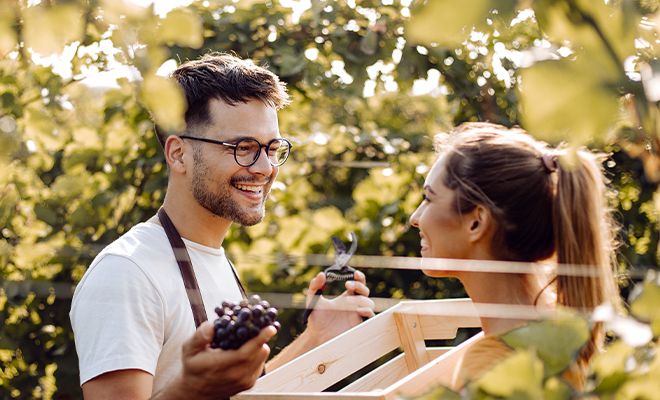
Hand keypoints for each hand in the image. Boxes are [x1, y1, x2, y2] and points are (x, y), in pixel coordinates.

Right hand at [162, 322, 276, 399]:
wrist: (195, 391)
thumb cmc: (194, 367)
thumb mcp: (189, 350)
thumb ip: (199, 337)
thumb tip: (211, 326)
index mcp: (221, 366)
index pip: (246, 353)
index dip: (260, 339)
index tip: (270, 328)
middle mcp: (236, 375)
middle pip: (259, 352)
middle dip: (261, 336)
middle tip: (257, 323)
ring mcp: (244, 381)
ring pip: (262, 357)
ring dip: (259, 344)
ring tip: (248, 337)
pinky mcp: (249, 383)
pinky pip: (261, 363)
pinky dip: (258, 353)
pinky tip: (247, 348)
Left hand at [304, 270, 374, 342]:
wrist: (316, 337)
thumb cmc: (316, 318)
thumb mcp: (313, 300)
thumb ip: (314, 286)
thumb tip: (321, 274)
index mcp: (346, 297)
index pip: (358, 284)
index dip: (359, 277)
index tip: (354, 273)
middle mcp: (354, 305)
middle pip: (365, 291)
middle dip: (359, 286)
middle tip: (347, 285)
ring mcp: (357, 315)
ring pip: (370, 303)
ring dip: (362, 299)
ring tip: (348, 301)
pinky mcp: (358, 326)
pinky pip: (370, 317)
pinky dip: (367, 312)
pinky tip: (358, 310)